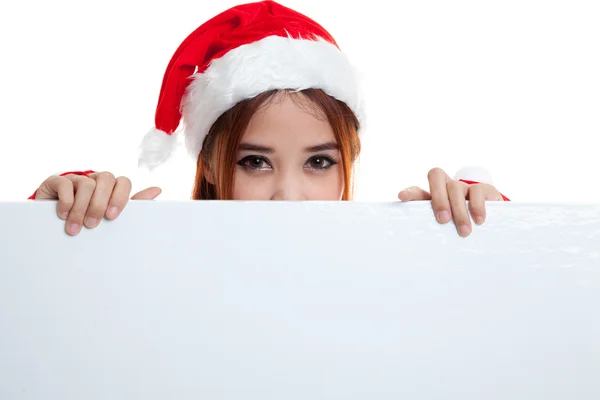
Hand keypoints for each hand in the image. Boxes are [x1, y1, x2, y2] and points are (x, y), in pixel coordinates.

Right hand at [34, 171, 160, 235]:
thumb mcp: (109, 216)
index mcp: (110, 187)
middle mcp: (95, 179)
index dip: (120, 197)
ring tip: (75, 228)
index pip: (123, 181)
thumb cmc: (87, 220)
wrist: (54, 226)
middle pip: (106, 179)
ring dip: (81, 209)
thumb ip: (133, 204)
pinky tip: (62, 215)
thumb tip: (157, 189)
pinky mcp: (57, 180)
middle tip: (92, 225)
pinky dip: (66, 201)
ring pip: (86, 184)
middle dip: (100, 204)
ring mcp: (76, 178)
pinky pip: (65, 183)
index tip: (112, 217)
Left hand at [398, 167, 504, 236]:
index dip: (410, 192)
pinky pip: (478, 191)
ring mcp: (464, 186)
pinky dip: (477, 206)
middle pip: (436, 176)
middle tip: (443, 220)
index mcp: (433, 196)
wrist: (490, 222)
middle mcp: (447, 186)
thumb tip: (416, 242)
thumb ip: (431, 227)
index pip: (418, 190)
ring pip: (456, 187)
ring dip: (459, 211)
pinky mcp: (483, 189)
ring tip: (464, 231)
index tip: (402, 197)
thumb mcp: (444, 227)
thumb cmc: (459, 225)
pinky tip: (478, 220)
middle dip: (438, 198)